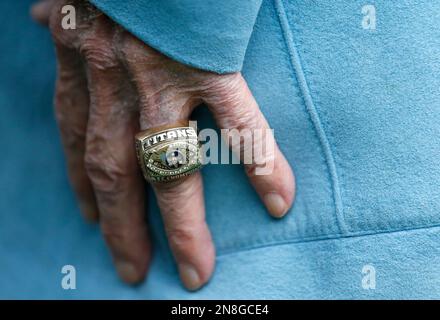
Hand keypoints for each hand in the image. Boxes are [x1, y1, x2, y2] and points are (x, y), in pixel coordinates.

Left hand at [31, 0, 294, 289]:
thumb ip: (61, 12)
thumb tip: (43, 18)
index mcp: (82, 60)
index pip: (76, 141)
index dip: (81, 186)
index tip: (89, 219)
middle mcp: (114, 79)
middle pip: (116, 174)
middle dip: (122, 230)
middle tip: (133, 271)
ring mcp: (162, 77)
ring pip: (169, 168)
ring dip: (182, 225)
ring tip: (194, 266)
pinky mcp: (209, 64)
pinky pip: (240, 127)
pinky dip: (260, 166)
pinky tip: (279, 200)